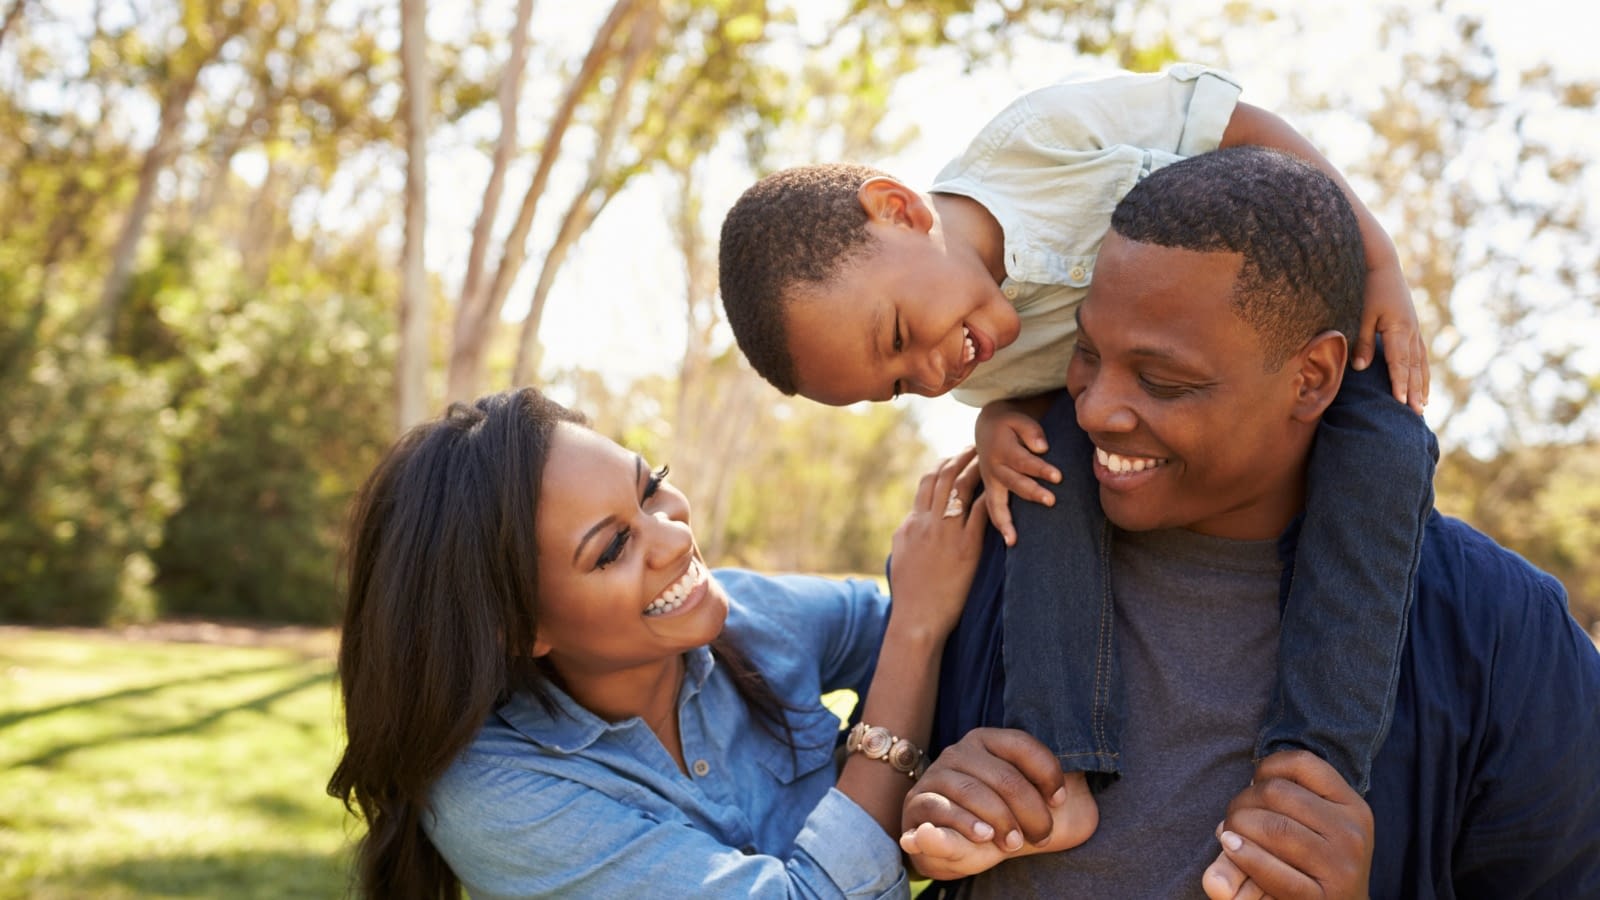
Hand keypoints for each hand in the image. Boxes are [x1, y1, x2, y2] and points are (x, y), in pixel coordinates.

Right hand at [888, 448, 988, 637]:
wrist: (917, 618)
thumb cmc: (910, 594)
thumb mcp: (900, 556)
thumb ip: (907, 534)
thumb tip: (910, 521)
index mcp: (911, 523)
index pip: (926, 483)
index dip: (942, 465)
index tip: (955, 457)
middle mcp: (926, 522)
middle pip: (944, 477)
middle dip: (960, 457)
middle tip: (976, 447)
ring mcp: (946, 533)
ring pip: (961, 487)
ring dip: (976, 468)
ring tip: (991, 457)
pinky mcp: (966, 547)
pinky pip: (981, 512)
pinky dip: (991, 495)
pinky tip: (1003, 486)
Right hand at [900, 729, 1095, 878]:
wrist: (954, 848)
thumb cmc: (1000, 820)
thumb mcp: (1033, 804)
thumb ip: (1056, 791)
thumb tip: (1078, 784)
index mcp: (989, 741)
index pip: (1022, 745)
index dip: (1047, 773)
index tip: (1059, 802)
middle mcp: (961, 751)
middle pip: (1004, 776)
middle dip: (1030, 811)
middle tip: (1042, 837)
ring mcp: (937, 774)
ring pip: (972, 791)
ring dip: (1000, 820)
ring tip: (1014, 843)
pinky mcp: (918, 801)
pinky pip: (943, 808)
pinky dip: (966, 824)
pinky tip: (984, 837)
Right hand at [974, 401, 1059, 546]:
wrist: (987, 428)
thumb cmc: (1010, 424)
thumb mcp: (1018, 419)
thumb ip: (1031, 431)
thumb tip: (1042, 447)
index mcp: (1002, 448)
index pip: (1023, 461)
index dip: (1040, 469)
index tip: (1058, 477)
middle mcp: (993, 467)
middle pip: (1013, 482)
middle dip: (1032, 492)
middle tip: (1051, 501)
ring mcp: (990, 481)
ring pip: (997, 502)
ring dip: (1006, 520)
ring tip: (1014, 539)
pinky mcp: (991, 490)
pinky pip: (992, 510)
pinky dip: (999, 525)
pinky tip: (1010, 541)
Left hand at [1201, 750, 1373, 899]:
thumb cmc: (1318, 863)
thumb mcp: (1317, 827)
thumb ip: (1283, 803)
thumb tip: (1242, 794)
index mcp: (1353, 807)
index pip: (1302, 763)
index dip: (1267, 767)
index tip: (1255, 784)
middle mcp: (1351, 833)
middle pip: (1277, 792)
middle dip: (1242, 801)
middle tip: (1233, 817)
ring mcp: (1340, 866)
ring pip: (1272, 826)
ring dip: (1237, 826)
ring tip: (1229, 835)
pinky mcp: (1320, 898)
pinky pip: (1271, 869)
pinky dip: (1243, 855)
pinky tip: (1231, 848)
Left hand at [1352, 258, 1428, 413]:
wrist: (1383, 264)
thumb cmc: (1369, 288)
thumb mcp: (1362, 314)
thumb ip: (1363, 341)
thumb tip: (1361, 368)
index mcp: (1399, 329)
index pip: (1399, 363)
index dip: (1400, 383)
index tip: (1401, 402)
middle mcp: (1411, 331)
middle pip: (1414, 367)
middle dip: (1415, 391)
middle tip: (1417, 413)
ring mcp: (1414, 329)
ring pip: (1420, 362)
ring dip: (1422, 384)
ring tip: (1423, 404)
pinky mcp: (1413, 326)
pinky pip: (1420, 353)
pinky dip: (1421, 370)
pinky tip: (1421, 380)